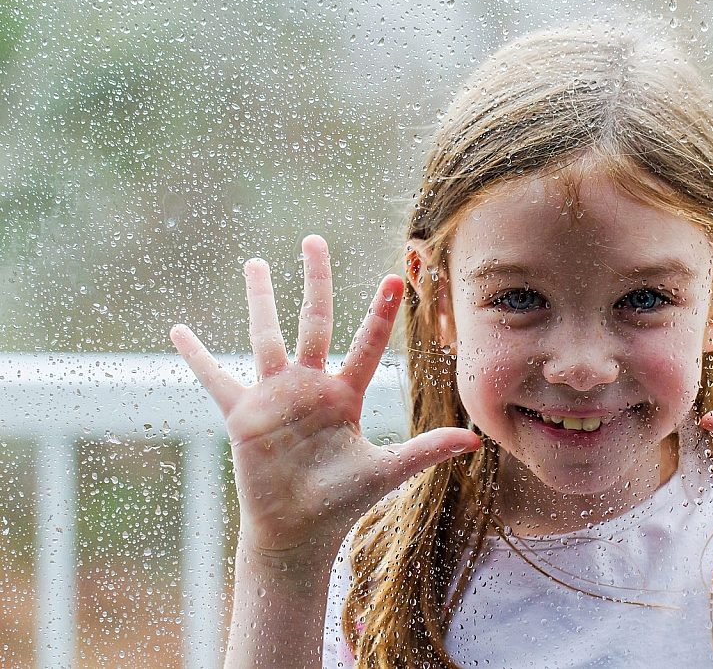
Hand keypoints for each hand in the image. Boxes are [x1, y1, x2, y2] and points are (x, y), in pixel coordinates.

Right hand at [170, 235, 479, 560]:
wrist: (298, 530)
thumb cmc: (341, 501)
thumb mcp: (385, 471)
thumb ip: (424, 451)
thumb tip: (475, 440)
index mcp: (345, 395)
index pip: (367, 344)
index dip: (380, 313)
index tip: (394, 277)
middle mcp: (311, 387)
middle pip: (314, 321)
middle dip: (316, 280)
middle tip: (314, 240)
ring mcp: (275, 397)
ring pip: (266, 337)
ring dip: (260, 300)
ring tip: (255, 263)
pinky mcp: (243, 415)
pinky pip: (216, 379)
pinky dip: (196, 357)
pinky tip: (178, 331)